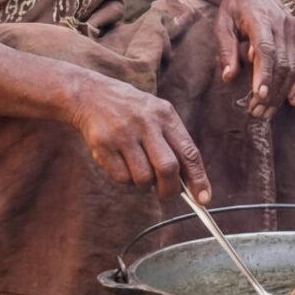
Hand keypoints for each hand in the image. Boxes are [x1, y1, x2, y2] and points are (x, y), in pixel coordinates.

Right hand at [67, 75, 212, 202]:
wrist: (90, 94)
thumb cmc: (131, 111)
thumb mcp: (156, 114)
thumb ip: (173, 143)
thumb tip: (189, 182)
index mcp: (165, 115)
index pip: (189, 152)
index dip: (198, 179)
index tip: (203, 200)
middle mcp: (146, 123)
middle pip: (167, 168)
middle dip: (170, 189)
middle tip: (166, 193)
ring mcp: (123, 134)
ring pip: (143, 178)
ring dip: (143, 183)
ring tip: (137, 168)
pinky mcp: (103, 145)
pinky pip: (121, 178)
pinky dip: (125, 180)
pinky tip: (121, 163)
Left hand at [215, 0, 294, 116]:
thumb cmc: (233, 5)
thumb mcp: (222, 23)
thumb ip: (226, 50)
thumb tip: (228, 77)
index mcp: (261, 17)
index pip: (266, 50)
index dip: (265, 74)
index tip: (259, 96)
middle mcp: (283, 23)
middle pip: (283, 62)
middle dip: (272, 91)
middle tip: (258, 113)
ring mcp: (294, 29)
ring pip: (294, 66)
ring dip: (282, 92)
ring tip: (266, 111)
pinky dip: (293, 84)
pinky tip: (285, 100)